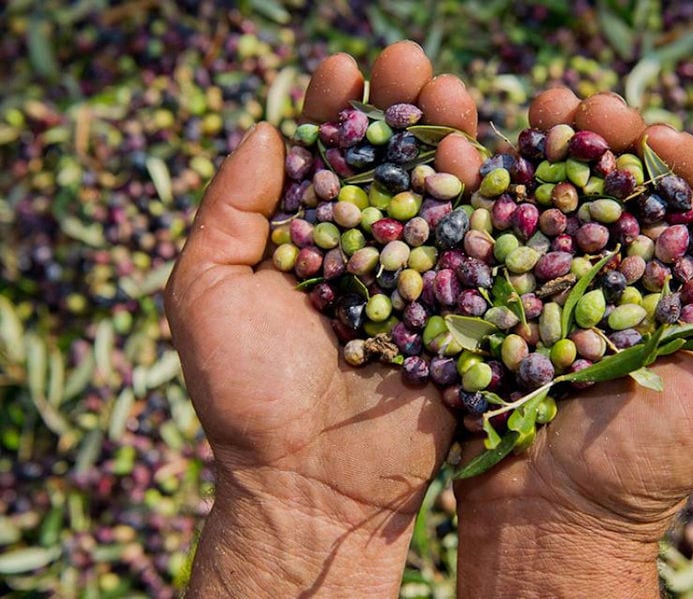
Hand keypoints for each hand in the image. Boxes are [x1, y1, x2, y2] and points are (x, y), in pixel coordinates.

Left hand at [164, 42, 470, 596]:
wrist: (311, 480)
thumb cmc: (247, 391)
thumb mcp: (206, 292)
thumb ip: (230, 210)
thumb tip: (263, 129)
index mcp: (305, 240)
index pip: (322, 157)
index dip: (334, 109)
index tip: (345, 67)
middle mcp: (365, 250)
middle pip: (389, 162)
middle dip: (401, 107)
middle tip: (412, 62)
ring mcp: (419, 279)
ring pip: (439, 193)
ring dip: (448, 136)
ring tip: (450, 93)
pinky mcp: (462, 313)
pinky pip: (478, 250)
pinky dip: (483, 202)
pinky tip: (479, 158)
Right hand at [454, 93, 692, 597]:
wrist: (550, 518)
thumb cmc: (649, 466)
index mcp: (673, 295)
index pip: (680, 210)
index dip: (670, 163)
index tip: (651, 136)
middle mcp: (612, 283)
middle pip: (612, 194)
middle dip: (602, 141)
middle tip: (585, 106)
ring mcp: (549, 291)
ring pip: (551, 205)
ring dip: (546, 152)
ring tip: (537, 114)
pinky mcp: (495, 306)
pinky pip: (494, 243)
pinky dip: (489, 199)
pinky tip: (482, 162)